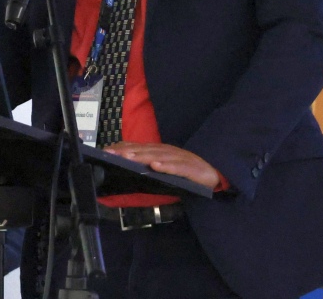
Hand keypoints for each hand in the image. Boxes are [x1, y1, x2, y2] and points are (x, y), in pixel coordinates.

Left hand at [104, 142, 220, 189]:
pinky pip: (177, 167)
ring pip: (158, 156)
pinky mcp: (191, 168)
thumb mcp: (166, 169)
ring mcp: (180, 158)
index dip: (122, 148)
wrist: (216, 174)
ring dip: (142, 157)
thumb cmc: (189, 173)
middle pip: (145, 150)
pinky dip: (166, 166)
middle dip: (126, 152)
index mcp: (161, 152)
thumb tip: (129, 169)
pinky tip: (155, 166)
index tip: (106, 151)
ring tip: (127, 158)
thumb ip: (150, 168)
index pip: (139, 147)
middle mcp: (169, 152)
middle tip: (110, 154)